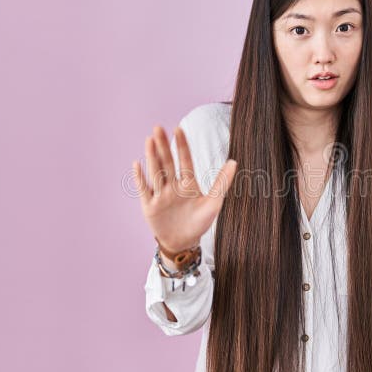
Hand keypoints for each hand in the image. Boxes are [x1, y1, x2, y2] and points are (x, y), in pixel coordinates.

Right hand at [132, 125, 237, 254]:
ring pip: (155, 172)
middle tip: (158, 128)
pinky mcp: (149, 206)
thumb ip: (222, 182)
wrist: (184, 243)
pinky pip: (143, 190)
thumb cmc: (199, 222)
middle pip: (167, 162)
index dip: (181, 145)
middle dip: (162, 146)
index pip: (184, 160)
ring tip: (149, 140)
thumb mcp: (213, 203)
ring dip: (152, 157)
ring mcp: (160, 195)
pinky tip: (137, 164)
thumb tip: (234, 161)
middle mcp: (172, 186)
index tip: (178, 128)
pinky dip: (140, 178)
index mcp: (188, 184)